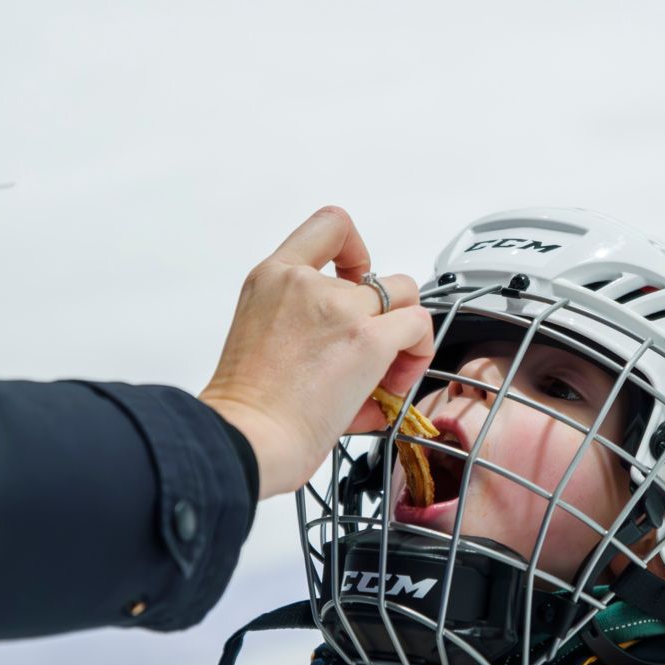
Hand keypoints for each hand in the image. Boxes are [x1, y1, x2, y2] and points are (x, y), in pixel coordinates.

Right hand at [199, 206, 433, 499]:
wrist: (246, 438)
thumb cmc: (247, 409)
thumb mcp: (262, 340)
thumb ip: (305, 329)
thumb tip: (351, 366)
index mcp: (271, 278)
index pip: (329, 226)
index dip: (356, 250)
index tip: (358, 276)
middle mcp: (305, 283)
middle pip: (377, 277)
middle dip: (383, 315)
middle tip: (372, 355)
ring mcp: (340, 308)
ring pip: (405, 296)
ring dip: (404, 333)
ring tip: (387, 374)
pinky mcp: (368, 340)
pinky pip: (418, 327)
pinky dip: (418, 353)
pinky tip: (395, 385)